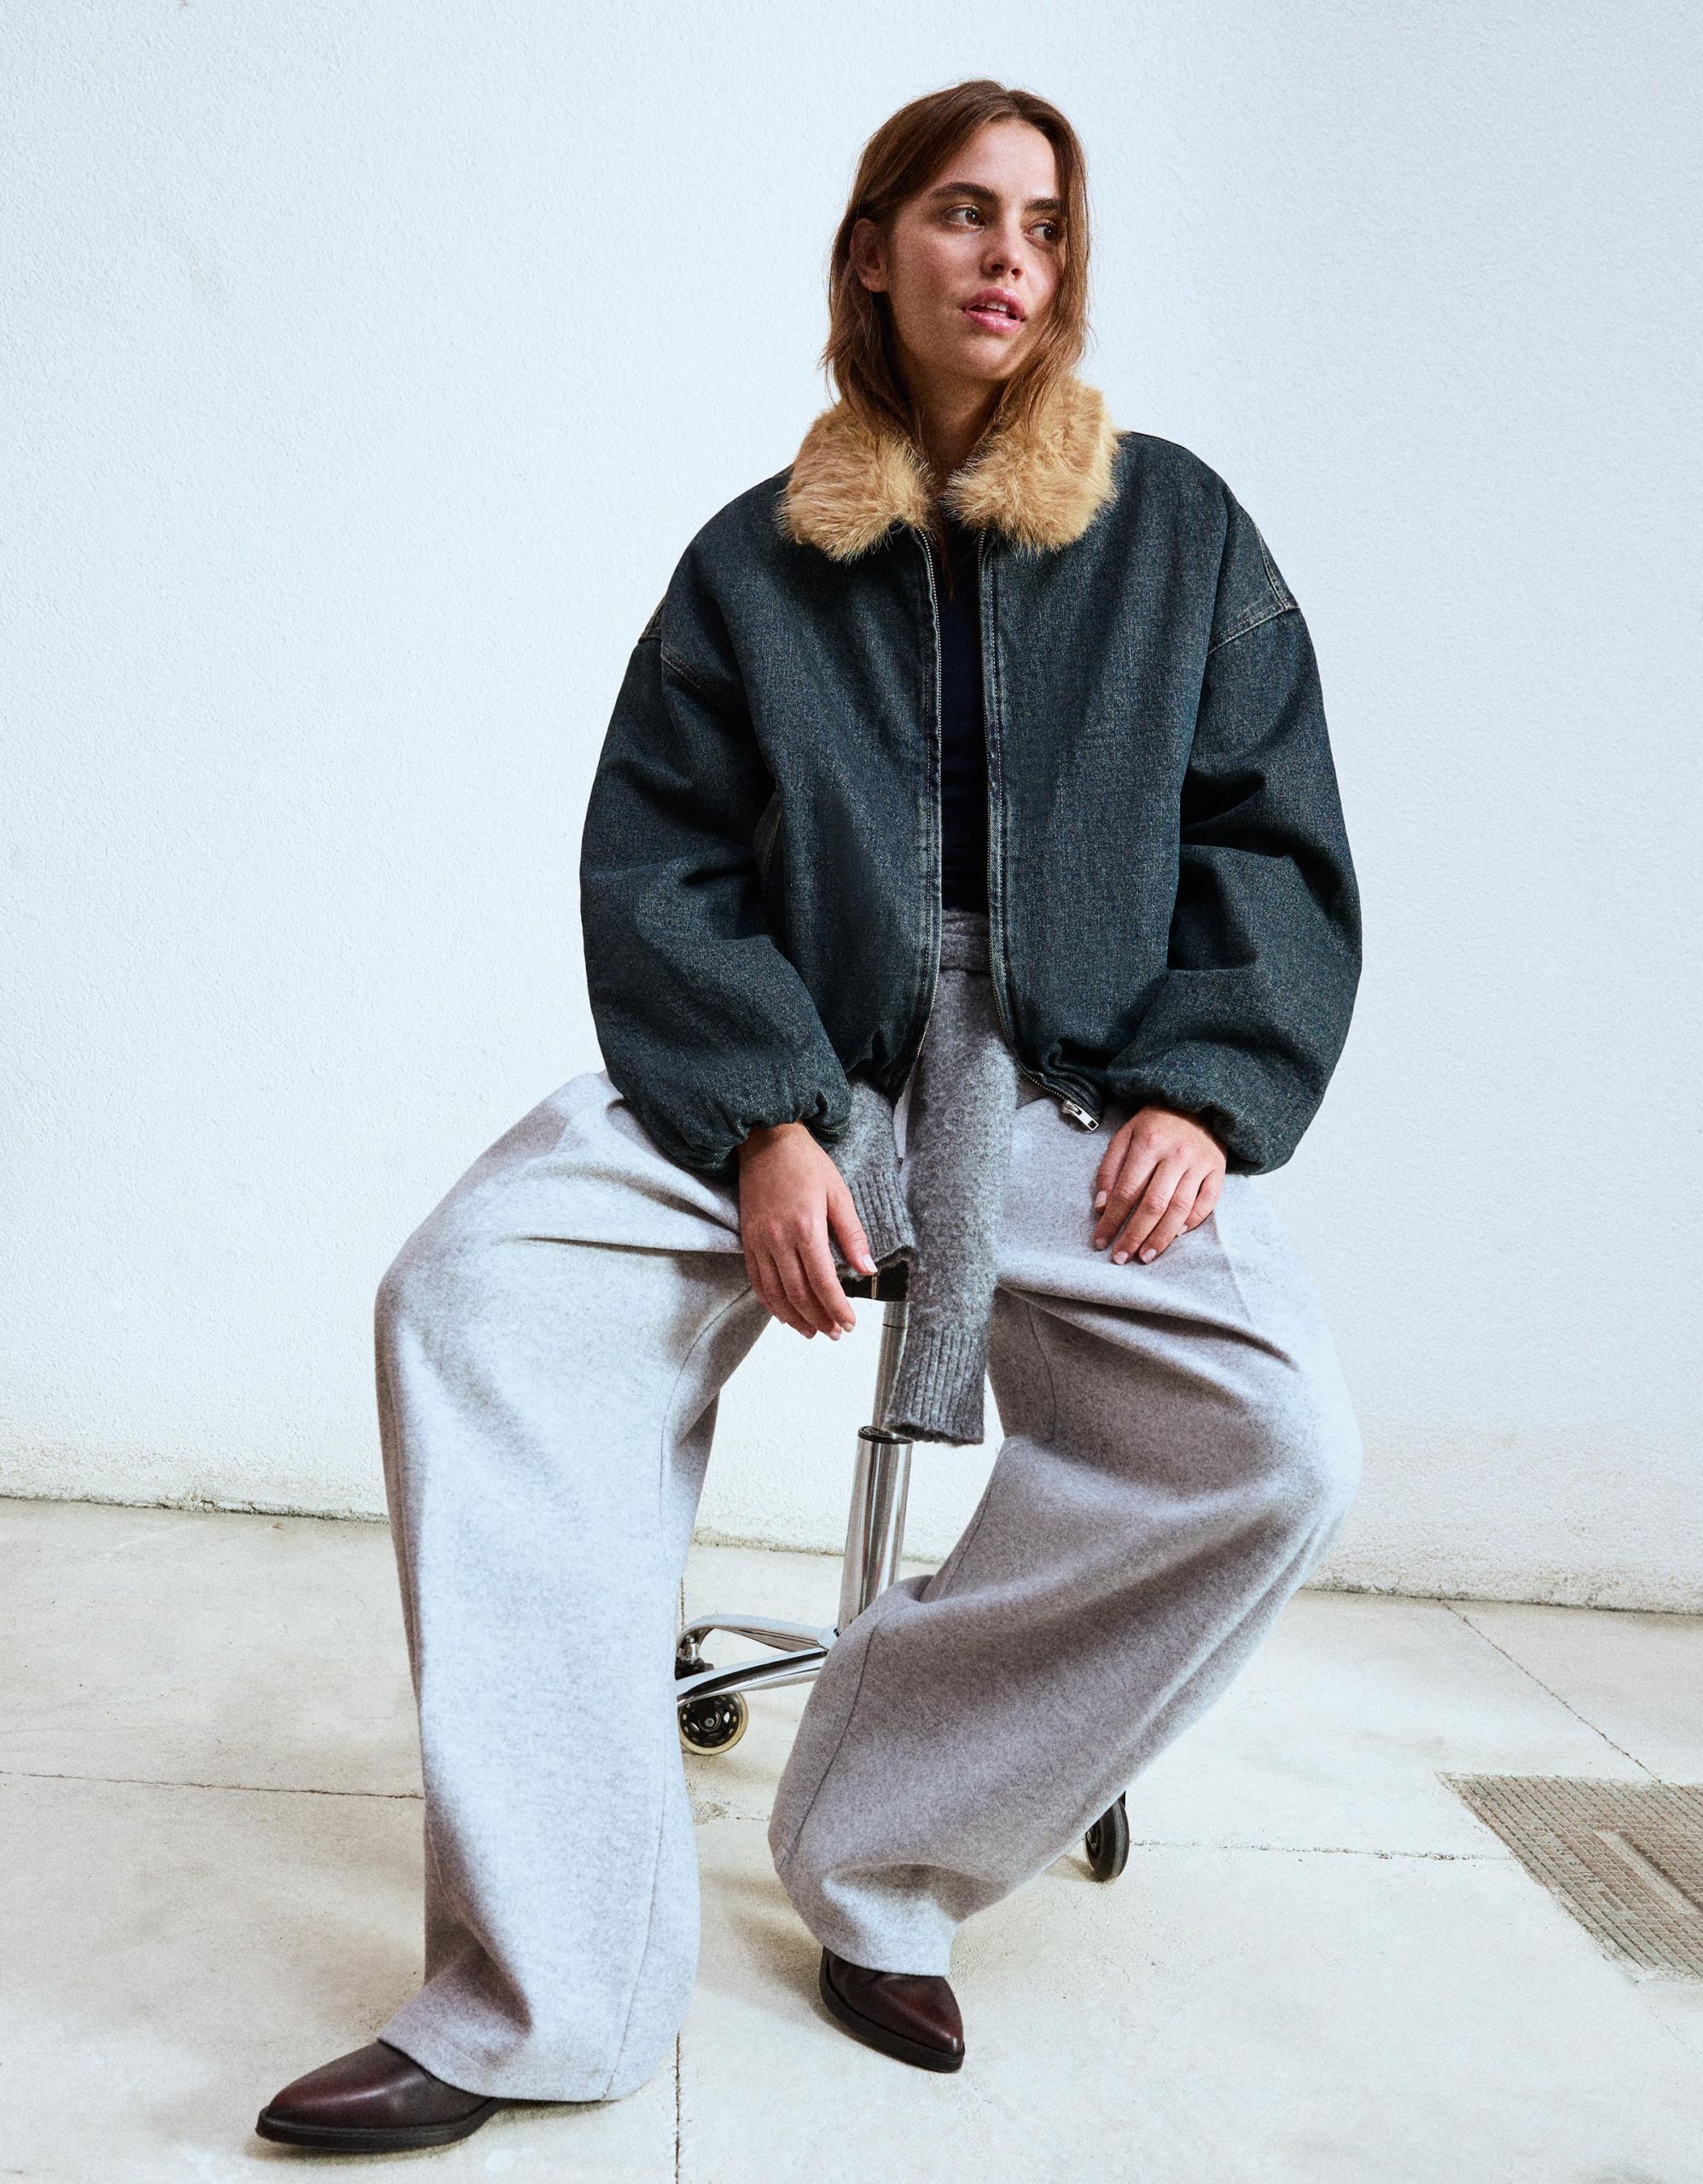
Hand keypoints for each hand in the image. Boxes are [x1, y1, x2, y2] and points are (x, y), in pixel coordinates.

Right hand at [735, 1123, 877, 1338]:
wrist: (765, 1140)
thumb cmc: (806, 1163)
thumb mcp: (839, 1192)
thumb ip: (852, 1234)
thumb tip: (868, 1270)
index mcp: (806, 1226)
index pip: (823, 1282)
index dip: (838, 1308)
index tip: (850, 1323)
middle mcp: (778, 1238)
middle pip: (799, 1294)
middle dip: (819, 1319)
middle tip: (835, 1333)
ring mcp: (759, 1241)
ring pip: (775, 1294)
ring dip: (795, 1319)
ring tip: (813, 1332)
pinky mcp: (747, 1240)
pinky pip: (757, 1281)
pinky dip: (771, 1303)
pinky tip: (785, 1314)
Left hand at [1090, 1105, 1225, 1264]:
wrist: (1197, 1104)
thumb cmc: (1155, 1123)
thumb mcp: (1125, 1135)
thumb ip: (1110, 1168)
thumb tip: (1102, 1206)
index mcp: (1148, 1143)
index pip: (1126, 1191)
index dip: (1112, 1220)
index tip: (1101, 1241)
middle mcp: (1176, 1155)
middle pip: (1153, 1205)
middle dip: (1134, 1235)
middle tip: (1121, 1258)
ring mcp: (1200, 1164)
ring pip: (1180, 1209)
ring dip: (1161, 1238)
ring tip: (1146, 1256)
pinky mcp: (1217, 1171)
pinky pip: (1207, 1204)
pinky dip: (1191, 1223)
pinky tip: (1175, 1236)